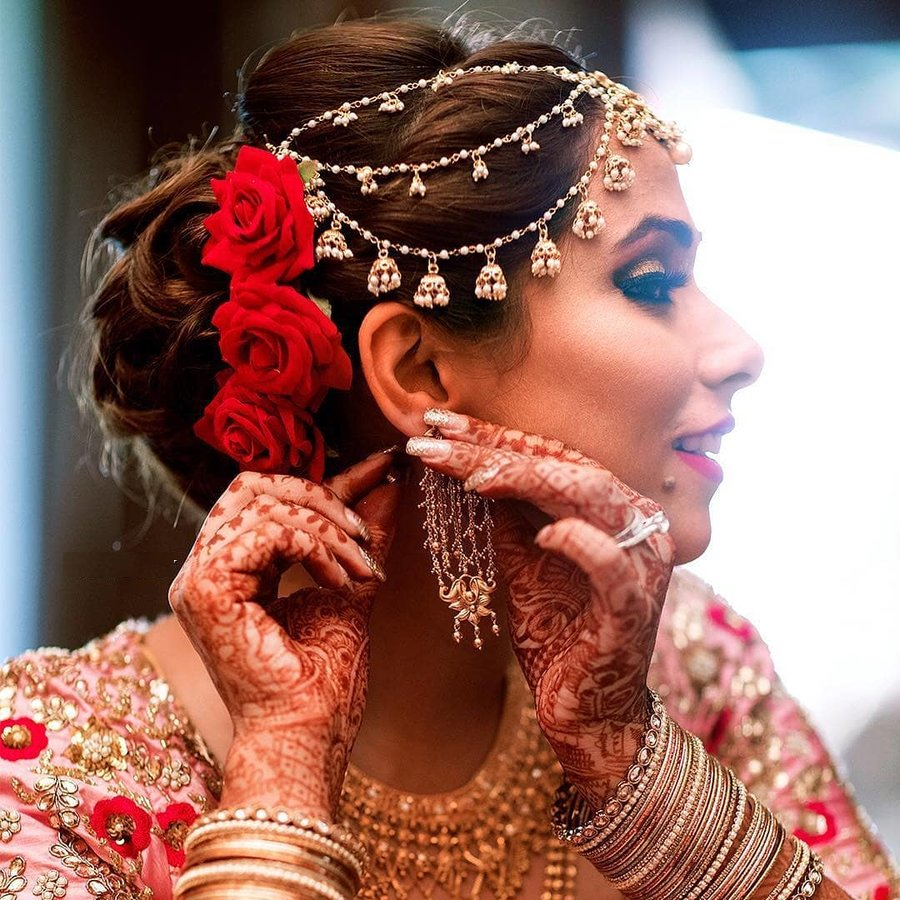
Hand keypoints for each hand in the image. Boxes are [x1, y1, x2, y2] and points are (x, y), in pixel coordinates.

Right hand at [168, 452, 398, 817]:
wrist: (307, 736)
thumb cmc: (324, 681)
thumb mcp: (350, 587)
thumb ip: (360, 535)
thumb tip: (387, 480)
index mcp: (231, 569)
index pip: (269, 497)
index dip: (327, 479)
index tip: (382, 467)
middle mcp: (205, 568)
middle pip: (256, 486)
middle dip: (323, 496)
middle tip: (364, 535)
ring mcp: (198, 578)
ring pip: (263, 501)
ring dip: (328, 527)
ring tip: (361, 566)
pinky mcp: (205, 588)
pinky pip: (266, 530)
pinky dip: (314, 545)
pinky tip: (340, 580)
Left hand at [408, 412, 673, 805]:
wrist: (587, 709)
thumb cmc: (556, 632)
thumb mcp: (522, 563)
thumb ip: (509, 516)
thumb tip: (467, 465)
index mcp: (610, 508)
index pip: (549, 457)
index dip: (492, 437)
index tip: (436, 423)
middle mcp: (634, 525)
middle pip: (564, 467)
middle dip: (494, 448)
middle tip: (433, 435)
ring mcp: (641, 564)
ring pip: (591, 499)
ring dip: (528, 479)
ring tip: (472, 474)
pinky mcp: (634, 608)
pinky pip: (613, 567)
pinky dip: (581, 544)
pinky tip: (544, 533)